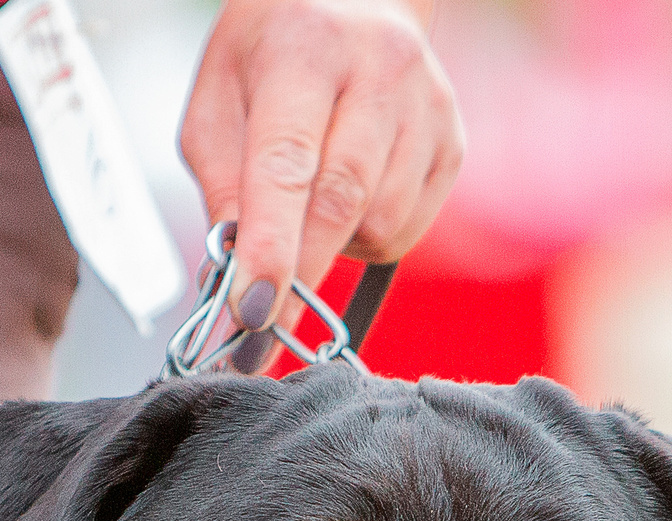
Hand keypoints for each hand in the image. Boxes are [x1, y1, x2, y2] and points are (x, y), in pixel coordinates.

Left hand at [179, 0, 462, 370]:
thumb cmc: (275, 50)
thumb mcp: (219, 98)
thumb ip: (221, 184)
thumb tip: (232, 274)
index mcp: (308, 50)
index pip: (288, 166)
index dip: (270, 248)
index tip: (251, 311)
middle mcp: (379, 71)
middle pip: (342, 202)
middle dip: (300, 271)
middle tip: (264, 320)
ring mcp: (427, 107)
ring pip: (380, 224)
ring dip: (335, 244)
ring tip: (310, 204)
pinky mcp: (452, 141)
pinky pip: (407, 229)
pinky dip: (368, 236)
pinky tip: (350, 198)